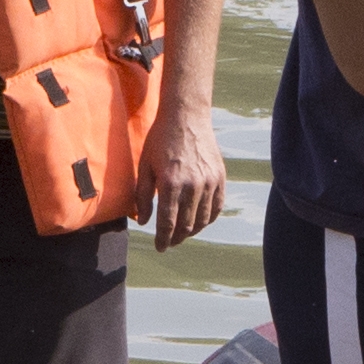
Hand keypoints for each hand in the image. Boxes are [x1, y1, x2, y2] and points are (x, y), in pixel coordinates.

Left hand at [140, 98, 228, 248]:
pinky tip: (200, 221)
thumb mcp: (145, 166)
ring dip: (192, 232)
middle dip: (176, 238)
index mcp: (170, 184)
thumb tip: (144, 222)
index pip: (168, 223)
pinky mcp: (220, 177)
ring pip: (203, 220)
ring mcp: (209, 182)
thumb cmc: (161, 140)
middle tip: (169, 243)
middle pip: (186, 225)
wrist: (186, 116)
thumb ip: (142, 196)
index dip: (163, 239)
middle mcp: (192, 186)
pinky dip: (208, 219)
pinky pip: (217, 207)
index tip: (160, 247)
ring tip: (183, 234)